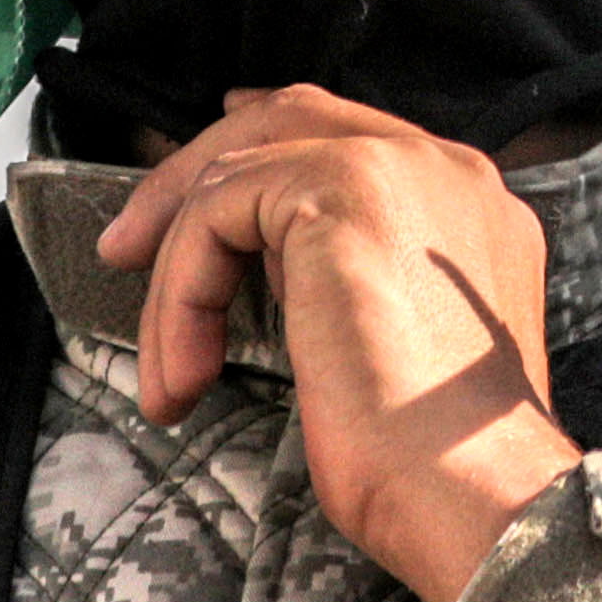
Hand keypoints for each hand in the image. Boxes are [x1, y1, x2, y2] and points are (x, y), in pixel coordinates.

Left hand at [96, 84, 581, 601]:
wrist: (474, 484)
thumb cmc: (439, 455)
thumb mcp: (401, 344)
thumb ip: (362, 280)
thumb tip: (274, 273)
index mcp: (469, 203)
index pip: (351, 138)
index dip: (262, 152)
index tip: (194, 194)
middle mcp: (445, 166)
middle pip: (293, 117)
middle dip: (195, 175)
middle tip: (128, 246)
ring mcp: (398, 168)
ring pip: (240, 173)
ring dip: (178, 275)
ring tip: (168, 370)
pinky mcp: (341, 193)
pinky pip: (216, 216)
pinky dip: (179, 295)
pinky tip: (184, 372)